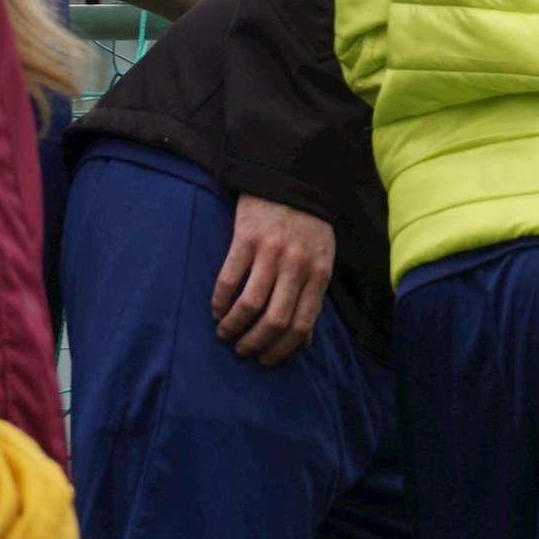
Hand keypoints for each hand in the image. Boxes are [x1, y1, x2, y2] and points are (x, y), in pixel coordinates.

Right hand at [212, 196, 335, 363]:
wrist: (290, 179)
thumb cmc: (308, 225)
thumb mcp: (322, 259)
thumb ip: (313, 297)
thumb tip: (305, 340)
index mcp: (319, 274)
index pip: (301, 325)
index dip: (281, 349)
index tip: (266, 359)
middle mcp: (297, 266)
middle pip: (275, 320)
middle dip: (256, 343)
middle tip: (242, 350)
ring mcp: (271, 253)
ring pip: (250, 305)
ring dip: (234, 326)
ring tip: (225, 332)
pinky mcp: (247, 239)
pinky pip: (229, 280)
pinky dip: (220, 302)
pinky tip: (217, 310)